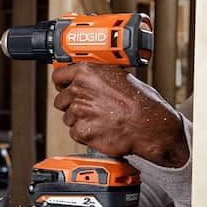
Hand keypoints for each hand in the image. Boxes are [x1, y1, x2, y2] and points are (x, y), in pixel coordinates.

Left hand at [52, 63, 189, 167]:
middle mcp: (78, 90)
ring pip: (68, 117)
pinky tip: (100, 129)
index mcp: (86, 73)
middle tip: (89, 108)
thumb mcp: (120, 76)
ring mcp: (78, 112)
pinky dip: (85, 133)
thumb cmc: (140, 102)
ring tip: (99, 119)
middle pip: (61, 99)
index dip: (62, 83)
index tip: (64, 87)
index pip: (58, 76)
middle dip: (72, 104)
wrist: (148, 125)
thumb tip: (90, 78)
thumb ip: (98, 76)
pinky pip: (75, 133)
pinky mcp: (81, 131)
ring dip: (80, 120)